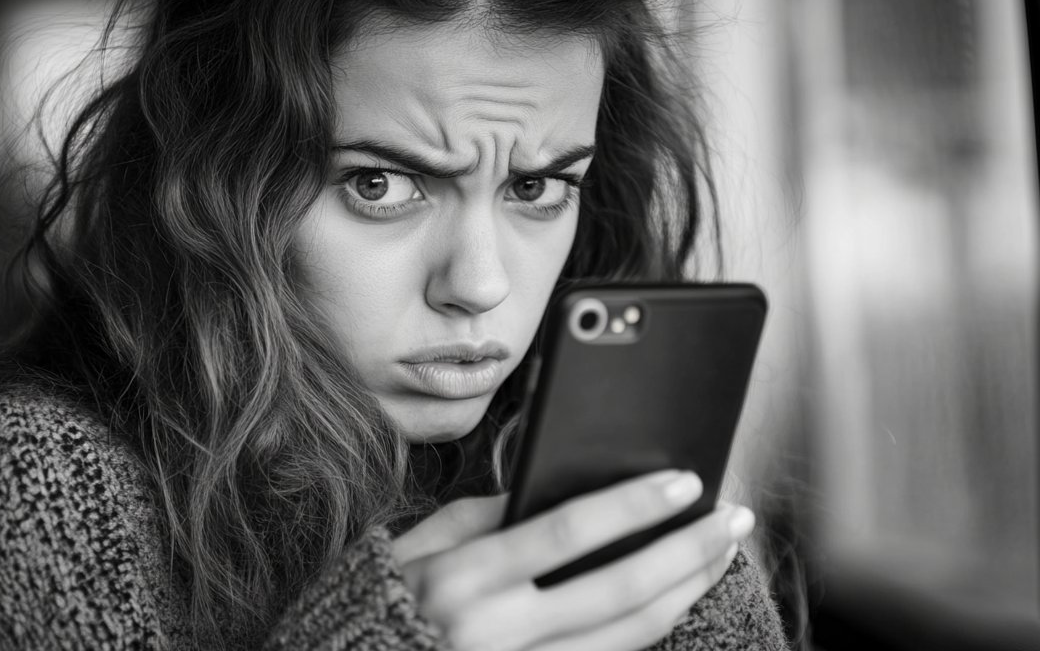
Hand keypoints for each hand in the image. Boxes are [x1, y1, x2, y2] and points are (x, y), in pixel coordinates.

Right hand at [392, 471, 754, 650]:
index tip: (684, 483)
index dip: (632, 506)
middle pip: (616, 589)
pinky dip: (650, 633)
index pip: (567, 533)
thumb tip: (548, 488)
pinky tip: (677, 601)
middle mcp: (497, 633)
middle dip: (686, 551)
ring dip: (685, 593)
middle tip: (732, 519)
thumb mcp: (418, 544)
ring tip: (721, 556)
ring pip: (627, 638)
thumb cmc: (386, 602)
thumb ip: (482, 515)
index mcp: (465, 579)